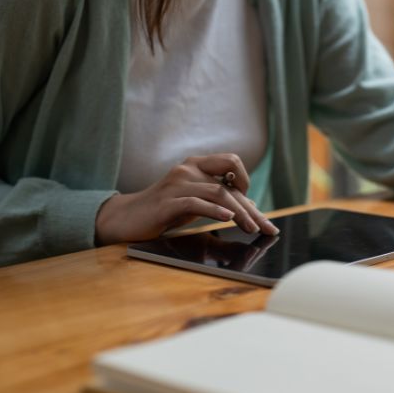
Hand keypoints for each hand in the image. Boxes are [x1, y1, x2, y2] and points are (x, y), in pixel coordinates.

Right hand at [95, 154, 278, 244]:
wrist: (126, 218)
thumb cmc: (164, 209)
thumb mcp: (196, 201)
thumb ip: (219, 199)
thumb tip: (251, 205)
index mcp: (196, 164)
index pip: (232, 164)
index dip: (248, 183)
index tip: (256, 209)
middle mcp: (188, 168)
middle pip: (229, 183)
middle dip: (251, 208)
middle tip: (267, 228)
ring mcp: (177, 184)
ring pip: (218, 193)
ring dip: (240, 213)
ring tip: (252, 229)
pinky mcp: (167, 202)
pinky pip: (196, 203)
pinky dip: (215, 211)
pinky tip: (228, 219)